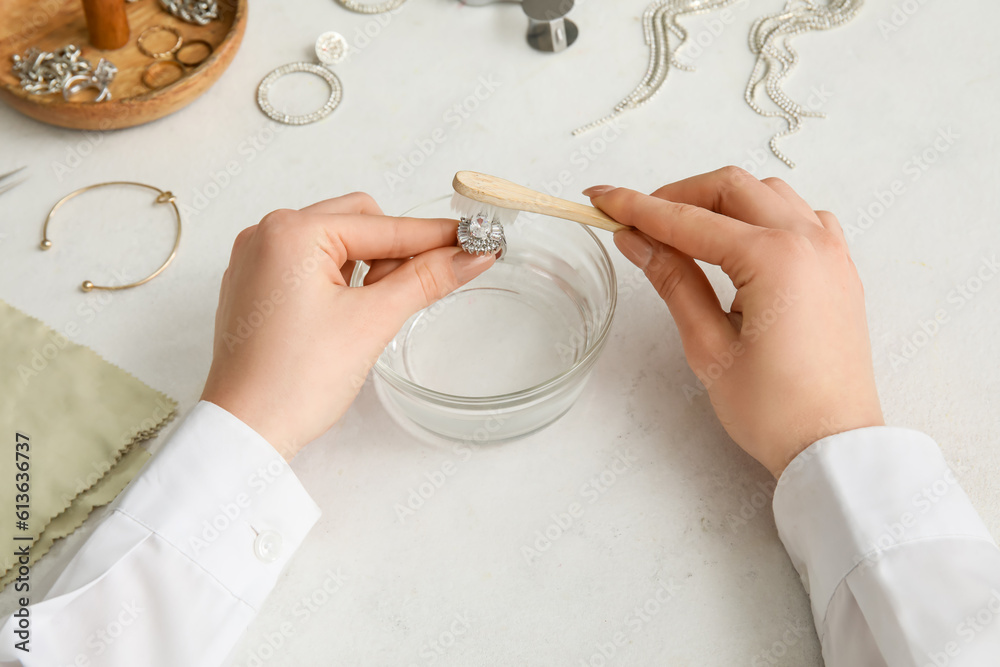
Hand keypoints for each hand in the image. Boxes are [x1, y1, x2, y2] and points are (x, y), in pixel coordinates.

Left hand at [201, 193, 494, 459]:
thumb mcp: (373, 321)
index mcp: (291, 232)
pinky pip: (310, 265)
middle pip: (358, 221)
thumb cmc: (293, 380)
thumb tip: (470, 255)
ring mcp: (257, 261)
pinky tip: (351, 313)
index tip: (475, 239)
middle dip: (396, 250)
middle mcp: (267, 235)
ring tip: (375, 311)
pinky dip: (340, 279)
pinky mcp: (256, 288)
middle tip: (423, 285)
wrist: (247, 431)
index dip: (435, 237)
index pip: (384, 226)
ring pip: (335, 243)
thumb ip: (426, 279)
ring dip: (368, 266)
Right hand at [585, 168, 883, 477]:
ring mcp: (831, 252)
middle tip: (637, 220)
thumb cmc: (774, 410)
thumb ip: (673, 281)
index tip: (602, 198)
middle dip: (678, 196)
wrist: (834, 446)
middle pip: (730, 187)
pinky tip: (739, 245)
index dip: (638, 208)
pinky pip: (800, 217)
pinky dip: (762, 216)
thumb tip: (636, 241)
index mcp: (774, 260)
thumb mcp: (708, 347)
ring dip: (720, 202)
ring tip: (682, 235)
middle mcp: (809, 242)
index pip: (688, 220)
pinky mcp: (839, 268)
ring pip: (767, 194)